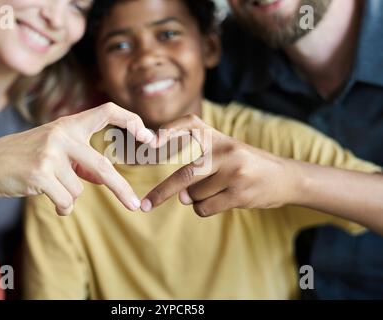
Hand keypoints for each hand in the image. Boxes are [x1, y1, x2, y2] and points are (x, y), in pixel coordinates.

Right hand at [0, 103, 153, 214]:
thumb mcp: (55, 150)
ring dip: (69, 196)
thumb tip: (105, 179)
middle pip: (102, 167)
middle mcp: (62, 135)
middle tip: (135, 205)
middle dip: (121, 189)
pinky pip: (66, 200)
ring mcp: (50, 153)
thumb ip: (80, 161)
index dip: (131, 120)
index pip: (107, 110)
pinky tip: (49, 199)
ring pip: (79, 189)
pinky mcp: (40, 173)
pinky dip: (61, 206)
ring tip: (51, 188)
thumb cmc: (26, 157)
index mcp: (70, 125)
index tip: (148, 137)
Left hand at [141, 114, 297, 216]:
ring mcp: (234, 172)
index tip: (152, 141)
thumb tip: (181, 197)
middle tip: (145, 205)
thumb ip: (201, 171)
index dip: (170, 129)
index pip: (191, 123)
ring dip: (197, 199)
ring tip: (219, 190)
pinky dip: (205, 208)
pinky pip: (206, 208)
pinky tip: (224, 200)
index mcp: (219, 138)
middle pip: (186, 175)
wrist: (286, 178)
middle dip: (161, 192)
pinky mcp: (240, 193)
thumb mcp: (227, 155)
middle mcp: (226, 151)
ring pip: (195, 196)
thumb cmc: (248, 166)